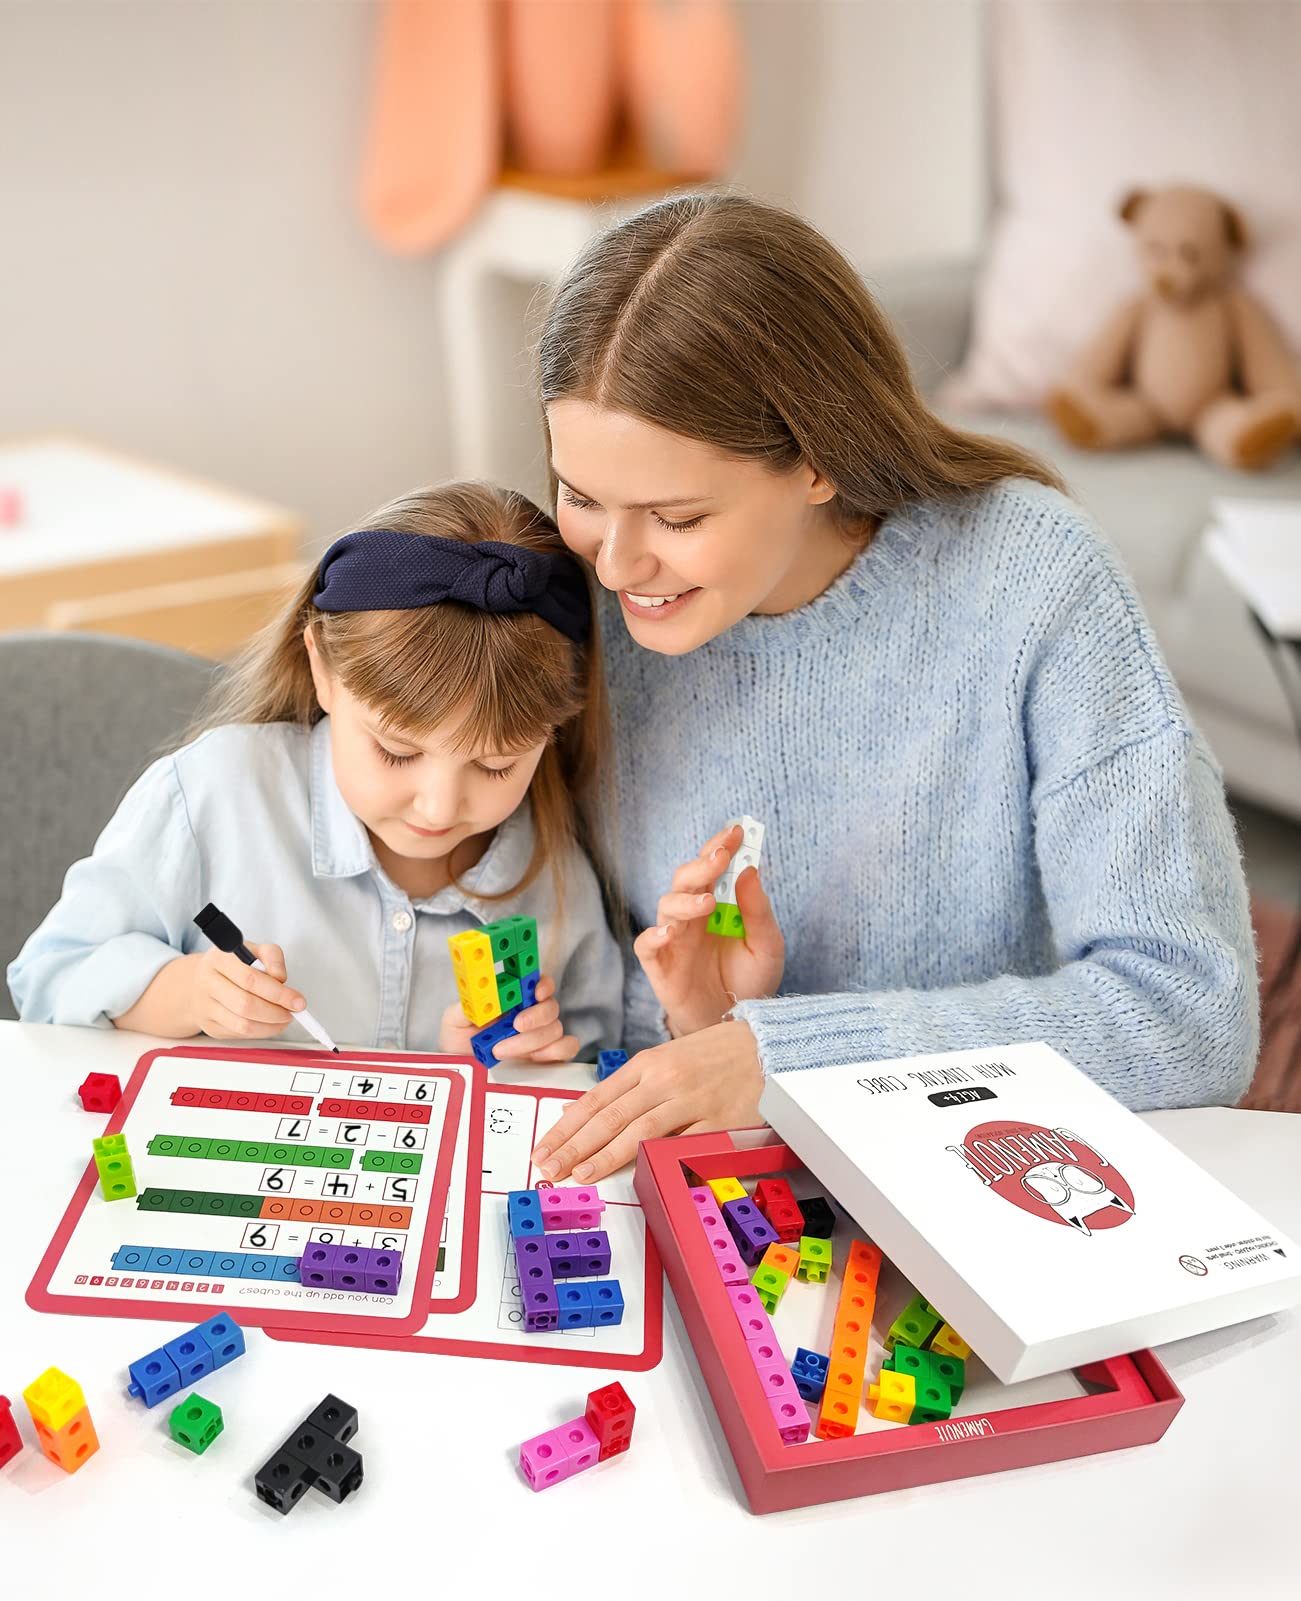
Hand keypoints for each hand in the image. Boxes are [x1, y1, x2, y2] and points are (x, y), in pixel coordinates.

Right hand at [190, 943, 305, 1039]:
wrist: (200, 980)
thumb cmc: (232, 965)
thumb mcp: (253, 950)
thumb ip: (272, 957)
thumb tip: (281, 980)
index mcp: (220, 959)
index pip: (250, 979)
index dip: (278, 993)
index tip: (297, 1000)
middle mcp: (208, 982)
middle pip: (246, 1005)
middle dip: (276, 1012)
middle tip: (293, 1011)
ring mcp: (205, 1006)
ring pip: (242, 1025)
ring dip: (271, 1025)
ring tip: (284, 1018)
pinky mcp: (209, 1025)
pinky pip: (239, 1034)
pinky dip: (261, 1032)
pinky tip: (270, 1024)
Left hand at [438, 975, 578, 1063]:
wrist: (462, 1071)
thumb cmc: (459, 1042)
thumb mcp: (454, 1020)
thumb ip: (467, 1006)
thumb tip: (481, 996)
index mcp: (513, 999)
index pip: (538, 983)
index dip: (542, 985)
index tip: (535, 993)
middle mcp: (531, 1013)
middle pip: (550, 1006)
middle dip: (534, 1017)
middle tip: (515, 1026)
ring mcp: (541, 1035)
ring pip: (555, 1028)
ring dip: (531, 1040)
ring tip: (502, 1050)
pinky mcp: (549, 1056)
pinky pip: (567, 1047)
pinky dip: (554, 1051)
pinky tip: (533, 1058)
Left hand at [530, 1019, 763, 1182]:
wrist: (768, 1048)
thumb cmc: (714, 1055)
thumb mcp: (665, 1059)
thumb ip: (626, 1087)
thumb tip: (580, 1111)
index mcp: (647, 1064)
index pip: (596, 1100)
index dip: (566, 1127)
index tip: (544, 1148)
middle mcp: (664, 1080)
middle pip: (609, 1117)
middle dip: (574, 1146)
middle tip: (548, 1168)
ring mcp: (691, 1102)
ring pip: (639, 1132)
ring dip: (605, 1156)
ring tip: (579, 1174)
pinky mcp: (718, 1122)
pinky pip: (682, 1144)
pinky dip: (659, 1159)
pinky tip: (637, 1175)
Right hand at [634, 824, 783, 1036]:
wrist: (735, 1024)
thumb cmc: (750, 982)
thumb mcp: (766, 946)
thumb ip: (758, 911)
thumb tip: (751, 870)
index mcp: (717, 905)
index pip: (713, 867)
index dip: (719, 847)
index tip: (735, 831)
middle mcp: (691, 917)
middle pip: (685, 880)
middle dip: (702, 865)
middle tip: (721, 857)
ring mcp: (673, 940)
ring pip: (666, 905)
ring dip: (685, 899)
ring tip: (707, 903)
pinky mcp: (659, 966)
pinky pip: (646, 945)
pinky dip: (653, 936)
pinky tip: (671, 933)